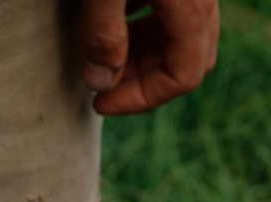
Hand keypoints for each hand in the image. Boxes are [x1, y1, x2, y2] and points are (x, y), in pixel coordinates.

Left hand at [79, 0, 218, 115]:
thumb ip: (102, 37)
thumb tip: (100, 83)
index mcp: (192, 7)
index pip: (183, 76)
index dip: (139, 100)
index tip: (98, 103)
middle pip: (185, 59)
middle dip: (140, 80)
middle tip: (98, 83)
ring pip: (179, 36)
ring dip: (140, 55)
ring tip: (98, 56)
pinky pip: (171, 11)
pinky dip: (142, 26)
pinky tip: (111, 20)